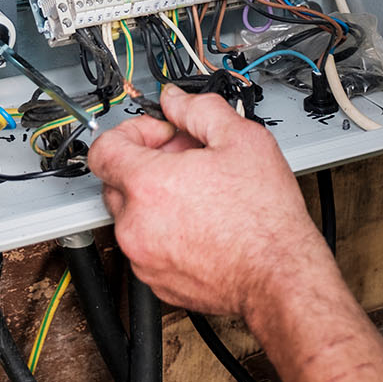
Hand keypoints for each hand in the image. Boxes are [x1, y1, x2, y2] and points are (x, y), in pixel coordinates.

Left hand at [87, 86, 331, 315]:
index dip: (131, 132)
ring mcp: (142, 257)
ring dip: (154, 198)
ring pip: (131, 215)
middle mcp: (135, 224)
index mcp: (148, 185)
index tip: (159, 136)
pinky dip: (163, 231)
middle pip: (116, 180)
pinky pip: (145, 246)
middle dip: (147, 163)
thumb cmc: (265, 218)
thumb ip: (199, 109)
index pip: (104, 148)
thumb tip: (176, 100)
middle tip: (186, 160)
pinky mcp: (155, 281)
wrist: (279, 275)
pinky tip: (200, 222)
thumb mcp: (241, 139)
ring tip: (198, 192)